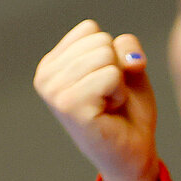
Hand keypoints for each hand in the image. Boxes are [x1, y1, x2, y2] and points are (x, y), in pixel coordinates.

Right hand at [34, 19, 158, 180]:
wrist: (134, 150)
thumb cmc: (128, 109)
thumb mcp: (128, 66)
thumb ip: (125, 46)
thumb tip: (128, 59)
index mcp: (52, 63)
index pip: (90, 30)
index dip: (112, 55)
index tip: (106, 82)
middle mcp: (46, 76)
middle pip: (100, 41)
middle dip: (117, 69)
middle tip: (110, 96)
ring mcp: (54, 92)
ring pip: (105, 56)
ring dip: (119, 83)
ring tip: (109, 104)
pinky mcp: (70, 106)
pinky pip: (110, 76)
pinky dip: (120, 93)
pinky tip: (109, 112)